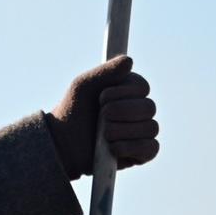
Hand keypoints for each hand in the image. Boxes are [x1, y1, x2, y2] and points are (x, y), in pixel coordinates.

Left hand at [48, 55, 159, 178]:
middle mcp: (139, 110)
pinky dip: (133, 148)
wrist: (63, 144)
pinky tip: (114, 148)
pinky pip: (152, 148)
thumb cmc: (73, 111)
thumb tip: (129, 60)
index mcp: (128, 91)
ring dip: (124, 131)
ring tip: (104, 135)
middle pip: (149, 107)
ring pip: (151, 128)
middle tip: (102, 117)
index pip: (143, 87)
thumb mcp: (84, 86)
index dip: (124, 93)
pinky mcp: (140, 154)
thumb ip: (106, 71)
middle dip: (123, 112)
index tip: (101, 98)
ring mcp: (141, 132)